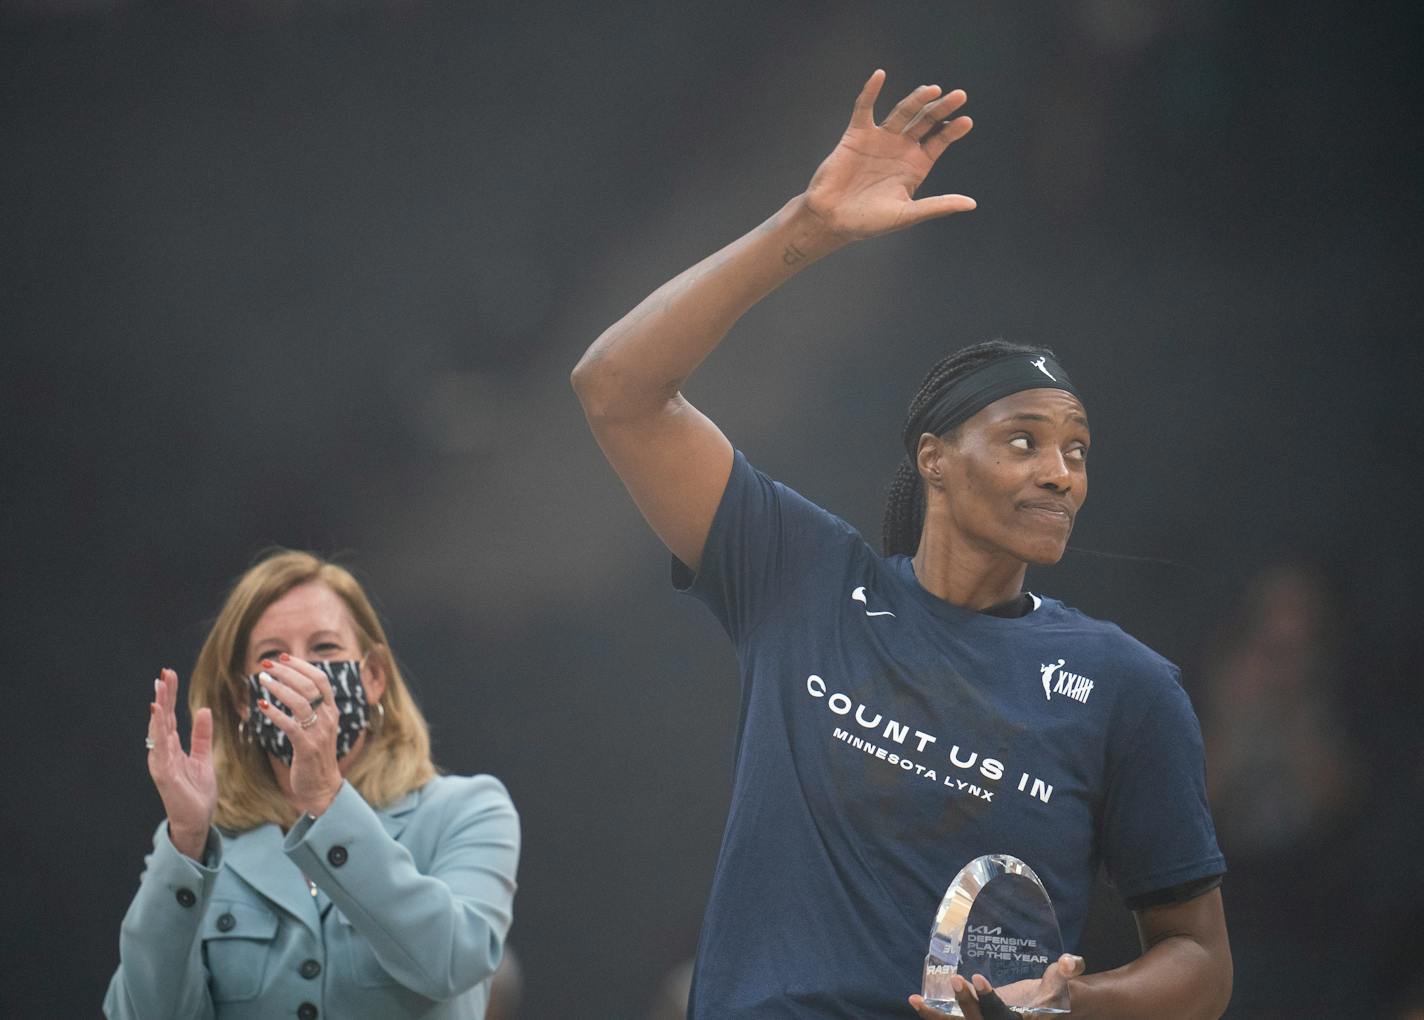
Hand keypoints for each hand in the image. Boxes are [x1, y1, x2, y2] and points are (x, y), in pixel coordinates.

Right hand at [147, 668, 216, 859]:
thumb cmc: (196, 791)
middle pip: (162, 720)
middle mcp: (163, 752)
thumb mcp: (204, 757)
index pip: (170, 717)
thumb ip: (202, 735)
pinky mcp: (164, 774)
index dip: (170, 696)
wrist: (197, 820)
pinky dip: (159, 733)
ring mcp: (162, 763)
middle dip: (163, 696)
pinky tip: (158, 717)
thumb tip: (204, 709)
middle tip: (164, 674)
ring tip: (158, 691)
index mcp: (172, 748)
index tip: (169, 675)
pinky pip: (161, 750)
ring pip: (159, 732)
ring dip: (159, 710)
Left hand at [255, 655, 343, 816]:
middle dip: (287, 672)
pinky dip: (275, 713)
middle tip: (266, 665)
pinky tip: (261, 706)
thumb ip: (311, 708)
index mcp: (332, 711)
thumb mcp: (319, 728)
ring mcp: (319, 733)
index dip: (302, 665)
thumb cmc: (315, 756)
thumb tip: (294, 686)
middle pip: (309, 686)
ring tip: (262, 680)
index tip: (283, 656)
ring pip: (301, 702)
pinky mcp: (307, 747)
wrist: (322, 787)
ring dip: (279, 688)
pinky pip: (290, 725)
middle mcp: (329, 718)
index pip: (321, 679)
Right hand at [803, 69, 975, 241]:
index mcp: (915, 166)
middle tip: (959, 96)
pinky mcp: (857, 134)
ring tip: (932, 89)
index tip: (965, 121)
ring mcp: (880, 139)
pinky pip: (864, 108)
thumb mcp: (907, 214)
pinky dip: (870, 91)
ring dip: (916, 99)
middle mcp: (901, 148)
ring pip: (902, 112)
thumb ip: (938, 205)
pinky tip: (879, 75)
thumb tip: (971, 204)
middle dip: (941, 108)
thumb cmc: (868, 222)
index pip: (939, 141)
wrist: (831, 220)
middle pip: (925, 121)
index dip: (952, 131)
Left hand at [909, 954, 1084, 1018]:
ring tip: (915, 1000)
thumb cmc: (1053, 993)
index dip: (988, 1000)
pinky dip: (934, 1015)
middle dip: (966, 1004)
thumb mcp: (1061, 982)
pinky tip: (916, 1001)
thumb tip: (1071, 961)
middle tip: (956, 979)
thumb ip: (1068, 970)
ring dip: (937, 1017)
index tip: (977, 978)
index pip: (1002, 1016)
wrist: (1046, 1009)